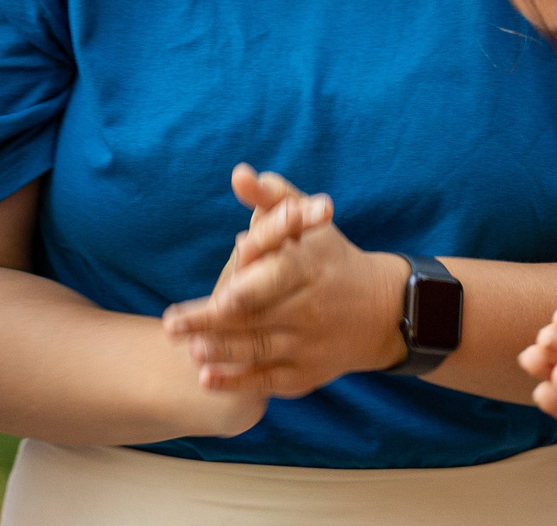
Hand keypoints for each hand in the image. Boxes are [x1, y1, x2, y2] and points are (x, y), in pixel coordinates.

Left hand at [162, 164, 400, 396]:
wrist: (384, 312)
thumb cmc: (331, 257)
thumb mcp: (309, 222)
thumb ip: (272, 197)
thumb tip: (239, 174)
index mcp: (309, 270)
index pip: (278, 278)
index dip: (251, 288)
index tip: (222, 295)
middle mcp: (310, 310)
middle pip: (258, 317)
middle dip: (213, 322)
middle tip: (172, 324)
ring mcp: (309, 346)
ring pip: (260, 350)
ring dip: (223, 352)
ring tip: (190, 350)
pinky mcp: (307, 374)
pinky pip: (269, 380)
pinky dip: (239, 382)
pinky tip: (206, 379)